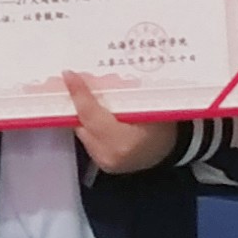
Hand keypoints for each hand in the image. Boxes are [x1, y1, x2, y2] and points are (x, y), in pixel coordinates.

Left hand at [64, 72, 178, 174]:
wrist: (169, 151)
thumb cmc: (163, 126)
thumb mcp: (150, 105)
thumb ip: (125, 93)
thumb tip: (102, 76)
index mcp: (125, 141)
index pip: (92, 114)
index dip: (79, 93)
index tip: (69, 75)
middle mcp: (110, 154)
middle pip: (82, 121)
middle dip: (77, 99)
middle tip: (75, 78)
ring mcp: (104, 161)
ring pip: (81, 129)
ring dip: (81, 110)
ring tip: (83, 90)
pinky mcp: (101, 163)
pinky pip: (87, 137)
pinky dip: (88, 122)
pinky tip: (91, 109)